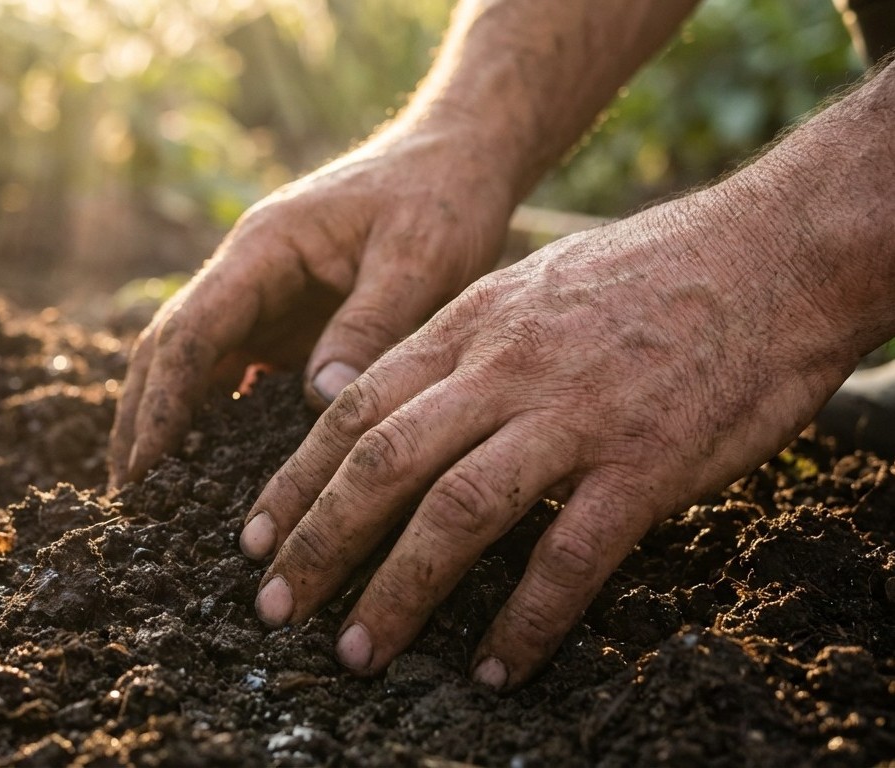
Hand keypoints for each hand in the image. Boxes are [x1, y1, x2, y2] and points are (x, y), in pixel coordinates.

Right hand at [109, 128, 514, 486]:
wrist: (456, 159)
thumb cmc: (440, 199)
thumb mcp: (419, 259)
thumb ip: (370, 326)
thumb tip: (320, 403)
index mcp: (264, 249)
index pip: (191, 331)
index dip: (164, 402)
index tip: (146, 466)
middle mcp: (247, 276)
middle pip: (169, 351)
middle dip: (143, 421)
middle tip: (131, 497)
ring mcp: (262, 300)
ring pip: (191, 366)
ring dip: (166, 423)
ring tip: (154, 496)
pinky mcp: (285, 325)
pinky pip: (234, 375)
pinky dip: (213, 421)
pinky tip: (212, 472)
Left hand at [240, 188, 856, 689]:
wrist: (773, 253)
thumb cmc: (650, 274)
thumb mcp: (530, 287)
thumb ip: (464, 345)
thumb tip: (402, 399)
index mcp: (471, 323)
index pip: (355, 406)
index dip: (296, 477)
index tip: (255, 535)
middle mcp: (506, 367)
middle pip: (383, 460)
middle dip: (319, 540)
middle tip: (274, 605)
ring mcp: (574, 414)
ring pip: (457, 509)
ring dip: (398, 590)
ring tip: (356, 650)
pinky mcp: (646, 462)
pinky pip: (569, 556)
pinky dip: (524, 621)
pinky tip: (494, 668)